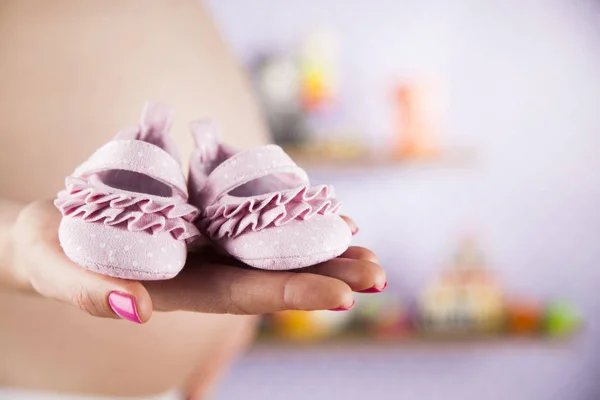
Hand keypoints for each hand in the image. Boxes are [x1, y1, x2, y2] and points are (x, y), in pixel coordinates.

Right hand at [9, 200, 385, 322]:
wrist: (52, 231)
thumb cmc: (50, 255)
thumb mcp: (58, 271)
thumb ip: (92, 292)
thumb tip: (135, 309)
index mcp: (181, 290)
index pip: (246, 295)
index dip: (294, 294)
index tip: (344, 295)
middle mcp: (203, 267)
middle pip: (273, 272)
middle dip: (326, 272)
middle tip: (379, 273)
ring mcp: (207, 240)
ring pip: (271, 242)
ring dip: (318, 241)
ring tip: (362, 237)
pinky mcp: (202, 214)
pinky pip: (252, 210)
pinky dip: (286, 208)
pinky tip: (319, 203)